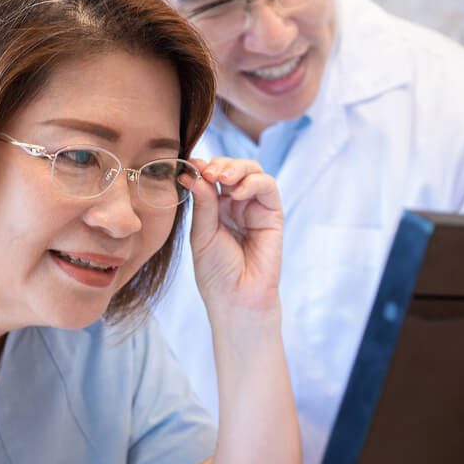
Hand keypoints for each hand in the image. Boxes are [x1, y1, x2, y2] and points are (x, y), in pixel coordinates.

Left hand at [183, 157, 283, 317]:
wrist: (236, 299)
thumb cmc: (216, 272)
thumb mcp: (202, 234)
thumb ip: (203, 203)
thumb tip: (193, 172)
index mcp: (214, 207)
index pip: (211, 176)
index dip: (203, 167)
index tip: (191, 165)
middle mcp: (235, 204)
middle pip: (233, 168)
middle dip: (220, 164)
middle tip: (208, 171)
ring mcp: (254, 207)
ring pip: (252, 171)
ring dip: (236, 168)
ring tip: (221, 178)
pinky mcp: (273, 214)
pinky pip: (267, 186)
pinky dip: (253, 182)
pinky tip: (237, 193)